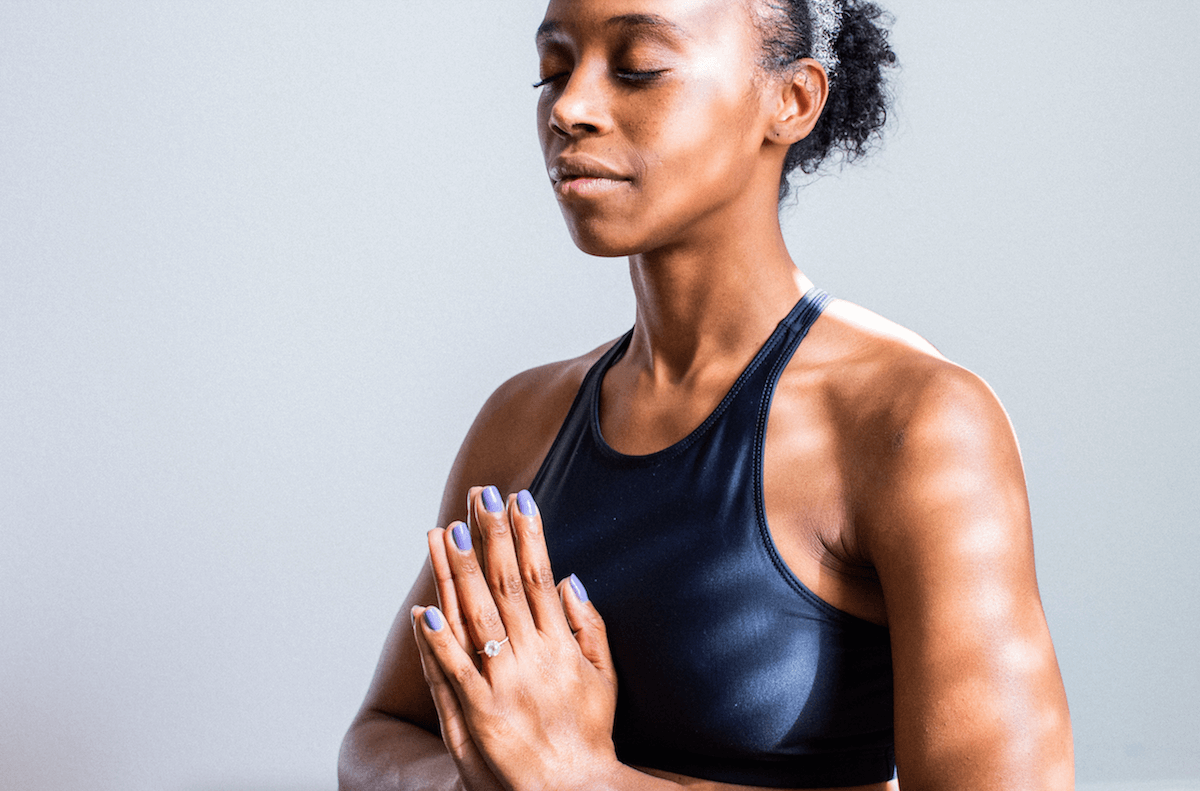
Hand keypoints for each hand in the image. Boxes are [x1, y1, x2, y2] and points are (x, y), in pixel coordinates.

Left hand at [413, 486, 618, 790]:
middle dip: (492, 536)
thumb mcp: (605, 678)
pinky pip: (455, 674)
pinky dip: (439, 643)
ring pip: (477, 619)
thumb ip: (590, 628)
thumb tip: (570, 580)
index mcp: (562, 645)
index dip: (528, 534)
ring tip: (446, 532)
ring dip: (460, 573)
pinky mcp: (481, 717)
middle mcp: (534, 658)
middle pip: (506, 586)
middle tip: (479, 495)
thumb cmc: (589, 736)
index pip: (539, 576)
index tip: (517, 497)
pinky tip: (424, 610)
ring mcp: (506, 686)